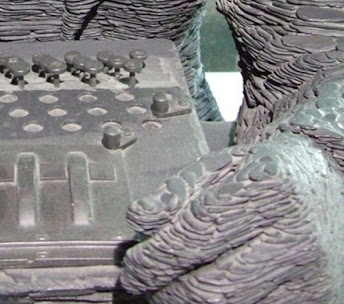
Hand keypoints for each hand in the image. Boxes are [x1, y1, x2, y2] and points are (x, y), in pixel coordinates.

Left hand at [120, 135, 343, 303]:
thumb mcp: (223, 165)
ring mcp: (307, 274)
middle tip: (138, 287)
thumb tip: (138, 217)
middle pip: (215, 285)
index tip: (131, 264)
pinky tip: (196, 299)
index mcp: (268, 189)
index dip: (158, 253)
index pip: (199, 230)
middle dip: (166, 291)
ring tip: (161, 296)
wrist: (331, 181)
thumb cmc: (266, 172)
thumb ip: (180, 190)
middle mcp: (294, 234)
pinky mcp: (315, 299)